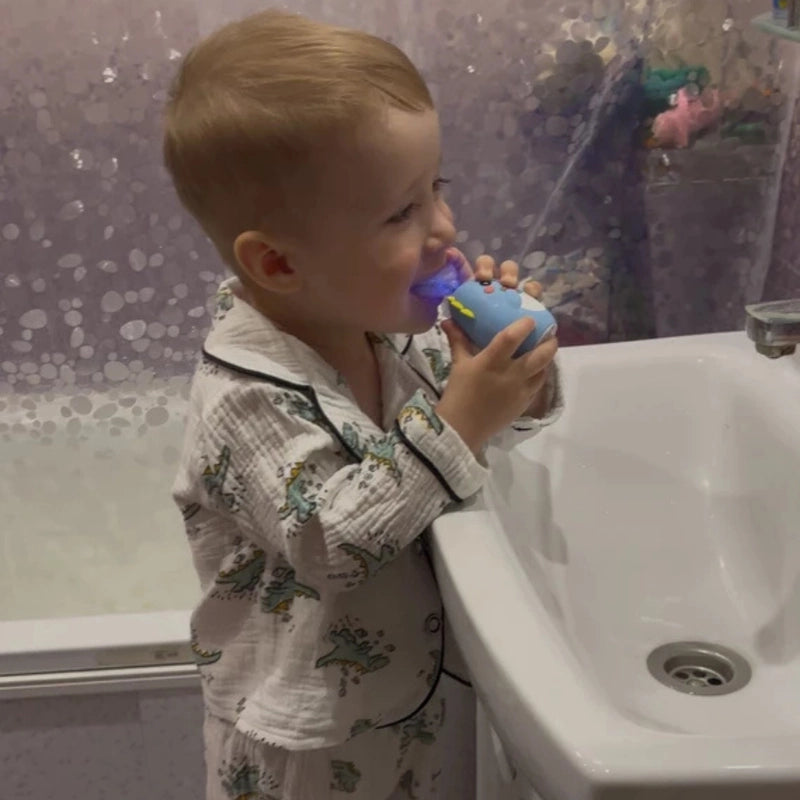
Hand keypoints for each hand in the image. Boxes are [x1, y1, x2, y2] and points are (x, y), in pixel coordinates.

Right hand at [436, 254, 557, 451]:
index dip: (525, 325)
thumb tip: (448, 320)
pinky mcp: (525, 403)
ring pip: (544, 369)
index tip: (530, 318)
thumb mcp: (459, 365)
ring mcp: (521, 390)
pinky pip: (538, 384)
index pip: (512, 338)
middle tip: (548, 334)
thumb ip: (458, 340)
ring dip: (547, 357)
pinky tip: (535, 370)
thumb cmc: (458, 393)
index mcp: (491, 362)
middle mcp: (510, 374)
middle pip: (541, 354)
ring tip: (544, 350)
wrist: (462, 428)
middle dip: (549, 341)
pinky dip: (539, 374)